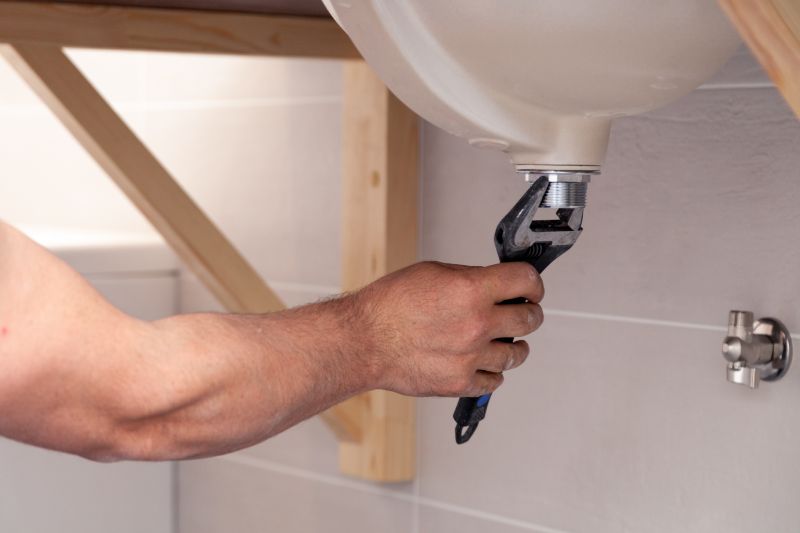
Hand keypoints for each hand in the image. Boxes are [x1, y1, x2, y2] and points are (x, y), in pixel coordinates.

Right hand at [352, 261, 543, 396]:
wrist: (364, 341)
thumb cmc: (389, 305)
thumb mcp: (433, 273)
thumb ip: (470, 279)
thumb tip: (495, 285)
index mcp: (471, 290)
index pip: (526, 280)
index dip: (533, 283)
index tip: (531, 288)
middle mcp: (477, 324)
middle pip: (530, 319)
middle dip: (530, 313)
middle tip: (524, 313)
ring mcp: (471, 357)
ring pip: (516, 354)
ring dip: (514, 346)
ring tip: (502, 341)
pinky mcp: (460, 383)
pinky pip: (495, 381)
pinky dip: (492, 372)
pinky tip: (482, 362)